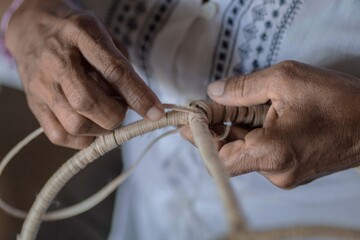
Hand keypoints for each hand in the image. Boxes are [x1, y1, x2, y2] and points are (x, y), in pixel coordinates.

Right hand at [5, 0, 162, 148]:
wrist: (31, 27)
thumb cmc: (76, 33)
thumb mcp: (104, 34)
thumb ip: (122, 65)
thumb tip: (140, 102)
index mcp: (80, 34)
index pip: (114, 70)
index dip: (139, 96)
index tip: (156, 112)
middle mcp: (57, 60)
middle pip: (89, 102)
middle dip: (116, 115)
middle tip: (120, 108)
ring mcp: (42, 85)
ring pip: (75, 124)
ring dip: (101, 129)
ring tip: (105, 115)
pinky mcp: (34, 104)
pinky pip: (60, 136)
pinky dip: (84, 139)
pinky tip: (91, 124)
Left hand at [185, 60, 359, 188]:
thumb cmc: (338, 102)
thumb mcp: (286, 80)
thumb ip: (243, 88)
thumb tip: (214, 92)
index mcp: (271, 153)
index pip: (219, 157)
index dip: (200, 139)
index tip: (188, 123)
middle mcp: (275, 172)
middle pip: (229, 154)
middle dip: (216, 129)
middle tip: (209, 106)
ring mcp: (283, 175)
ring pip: (244, 154)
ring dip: (234, 131)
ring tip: (232, 106)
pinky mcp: (290, 172)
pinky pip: (259, 155)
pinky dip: (251, 136)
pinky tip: (254, 116)